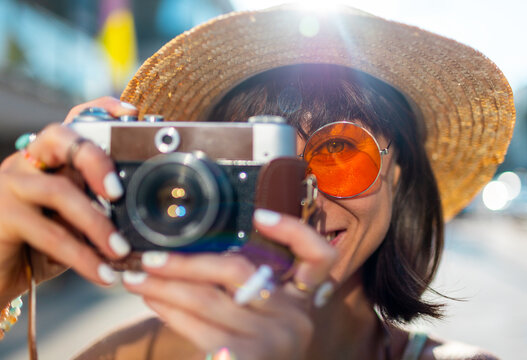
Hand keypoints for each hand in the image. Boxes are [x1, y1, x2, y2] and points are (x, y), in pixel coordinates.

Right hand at [0, 97, 136, 300]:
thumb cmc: (37, 249)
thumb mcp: (72, 226)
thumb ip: (97, 212)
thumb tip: (143, 218)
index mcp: (49, 160)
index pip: (73, 122)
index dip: (101, 109)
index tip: (131, 113)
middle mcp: (27, 163)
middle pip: (61, 137)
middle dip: (95, 159)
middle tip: (118, 192)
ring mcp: (9, 186)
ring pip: (59, 190)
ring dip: (97, 224)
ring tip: (120, 250)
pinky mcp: (1, 216)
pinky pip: (51, 234)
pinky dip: (84, 257)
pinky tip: (104, 274)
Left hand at [122, 209, 336, 359]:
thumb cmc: (255, 355)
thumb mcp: (265, 324)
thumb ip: (248, 293)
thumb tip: (198, 254)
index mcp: (303, 302)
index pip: (319, 257)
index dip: (293, 230)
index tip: (259, 215)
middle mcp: (294, 318)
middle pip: (238, 271)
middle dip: (188, 261)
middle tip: (151, 258)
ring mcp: (272, 339)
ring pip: (207, 298)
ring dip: (166, 285)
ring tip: (138, 279)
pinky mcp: (245, 358)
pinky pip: (196, 326)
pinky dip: (170, 311)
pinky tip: (153, 302)